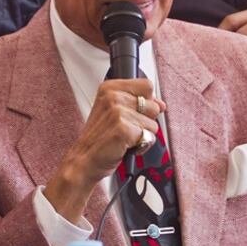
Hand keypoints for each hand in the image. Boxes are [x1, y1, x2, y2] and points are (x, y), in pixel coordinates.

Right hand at [44, 78, 165, 221]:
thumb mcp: (116, 112)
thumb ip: (139, 103)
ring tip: (125, 138)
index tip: (134, 112)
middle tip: (126, 128)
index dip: (147, 102)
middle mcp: (113, 97)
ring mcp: (117, 112)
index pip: (146, 85)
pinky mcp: (123, 129)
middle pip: (153, 105)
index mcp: (110, 88)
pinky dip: (142, 145)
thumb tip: (161, 104)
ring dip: (143, 134)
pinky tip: (126, 146)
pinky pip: (149, 137)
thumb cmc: (99, 138)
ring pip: (153, 123)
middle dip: (145, 120)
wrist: (85, 159)